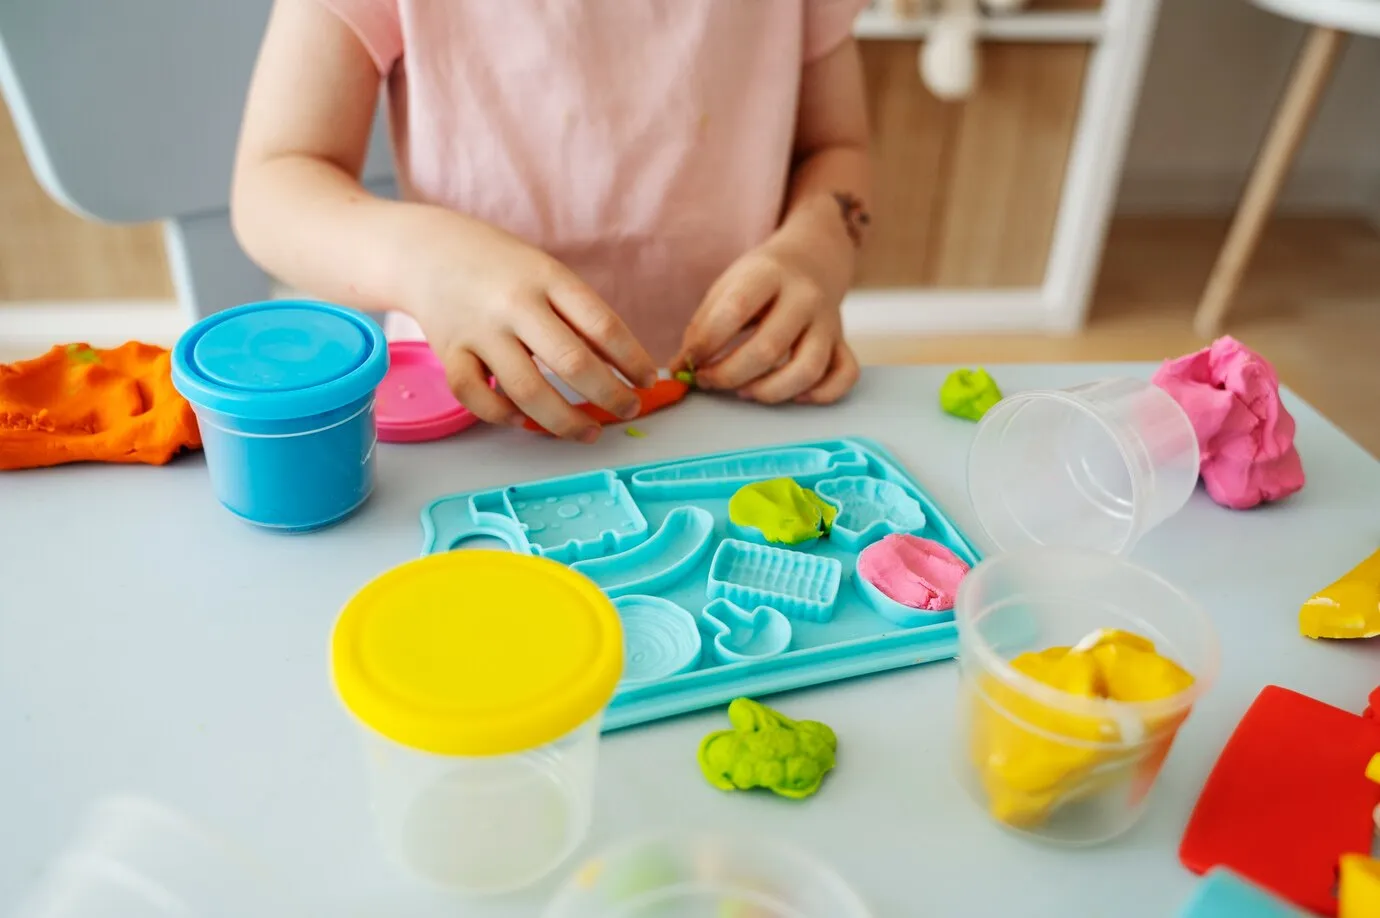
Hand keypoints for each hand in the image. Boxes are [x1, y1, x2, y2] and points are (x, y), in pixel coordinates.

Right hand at [405, 215, 657, 441]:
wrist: (428, 251)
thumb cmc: (502, 269)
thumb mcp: (548, 275)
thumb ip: (581, 316)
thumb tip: (625, 367)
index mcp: (549, 279)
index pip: (603, 325)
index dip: (632, 359)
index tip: (647, 382)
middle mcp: (515, 304)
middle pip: (571, 362)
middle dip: (609, 395)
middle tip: (629, 410)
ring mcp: (480, 330)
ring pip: (527, 391)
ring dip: (565, 421)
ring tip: (589, 432)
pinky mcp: (449, 353)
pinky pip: (477, 397)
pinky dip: (503, 416)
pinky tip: (524, 421)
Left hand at [677, 219, 859, 405]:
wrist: (813, 259)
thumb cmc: (760, 280)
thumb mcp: (727, 287)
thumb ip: (704, 325)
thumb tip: (680, 365)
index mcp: (769, 274)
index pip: (736, 310)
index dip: (707, 343)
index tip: (689, 360)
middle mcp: (804, 297)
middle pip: (769, 347)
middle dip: (730, 374)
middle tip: (709, 381)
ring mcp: (828, 322)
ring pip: (809, 368)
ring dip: (771, 391)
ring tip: (745, 392)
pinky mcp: (842, 342)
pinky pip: (844, 376)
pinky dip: (821, 394)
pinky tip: (794, 395)